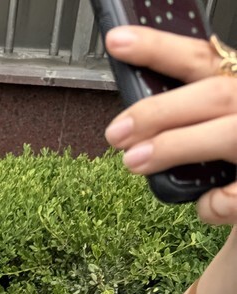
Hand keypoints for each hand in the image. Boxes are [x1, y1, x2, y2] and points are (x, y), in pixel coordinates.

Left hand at [103, 25, 236, 224]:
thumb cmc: (230, 152)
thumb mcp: (213, 118)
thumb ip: (184, 116)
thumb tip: (133, 128)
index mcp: (236, 84)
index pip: (200, 57)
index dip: (158, 49)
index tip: (117, 43)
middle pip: (212, 95)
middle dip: (158, 112)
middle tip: (116, 132)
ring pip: (227, 134)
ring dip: (176, 147)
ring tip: (133, 161)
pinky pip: (236, 193)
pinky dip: (215, 202)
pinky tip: (204, 204)